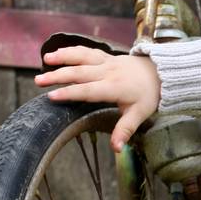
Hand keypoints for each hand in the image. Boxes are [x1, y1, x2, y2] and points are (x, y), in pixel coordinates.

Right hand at [35, 45, 160, 152]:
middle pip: (80, 72)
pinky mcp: (106, 56)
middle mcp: (108, 72)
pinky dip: (71, 51)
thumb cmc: (149, 95)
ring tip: (46, 60)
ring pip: (82, 57)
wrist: (161, 72)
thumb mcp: (140, 114)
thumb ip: (125, 130)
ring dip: (63, 57)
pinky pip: (86, 51)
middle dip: (58, 76)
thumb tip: (116, 148)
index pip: (88, 91)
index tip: (52, 96)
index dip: (70, 93)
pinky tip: (57, 53)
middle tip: (38, 82)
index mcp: (115, 88)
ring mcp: (107, 62)